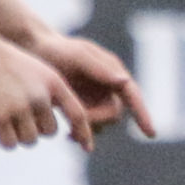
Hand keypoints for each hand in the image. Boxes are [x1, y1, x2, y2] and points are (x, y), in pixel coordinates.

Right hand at [0, 34, 84, 149]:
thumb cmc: (7, 64)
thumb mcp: (37, 73)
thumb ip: (51, 96)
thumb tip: (55, 129)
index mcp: (54, 83)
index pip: (77, 114)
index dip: (84, 133)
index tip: (88, 148)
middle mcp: (40, 96)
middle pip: (49, 132)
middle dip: (36, 129)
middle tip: (19, 115)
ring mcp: (19, 106)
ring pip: (30, 140)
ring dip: (19, 135)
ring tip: (6, 117)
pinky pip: (10, 144)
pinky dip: (4, 141)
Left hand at [32, 33, 156, 149]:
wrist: (33, 51)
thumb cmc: (56, 49)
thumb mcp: (77, 56)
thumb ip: (99, 68)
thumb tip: (125, 81)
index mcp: (113, 72)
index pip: (133, 95)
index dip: (143, 114)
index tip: (151, 133)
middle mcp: (108, 86)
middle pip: (113, 114)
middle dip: (97, 121)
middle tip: (73, 126)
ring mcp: (95, 98)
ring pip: (101, 124)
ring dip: (89, 131)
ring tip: (70, 134)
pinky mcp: (82, 107)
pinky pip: (88, 126)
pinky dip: (80, 133)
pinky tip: (67, 135)